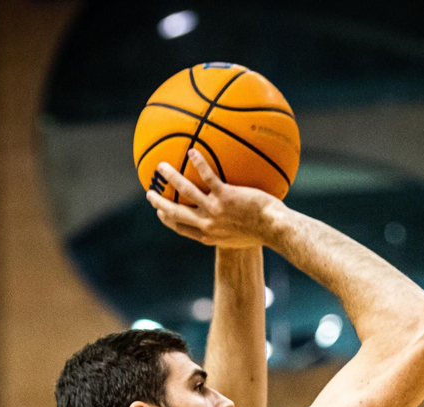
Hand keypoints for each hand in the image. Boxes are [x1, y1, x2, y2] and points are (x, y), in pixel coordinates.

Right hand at [146, 149, 277, 248]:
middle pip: (175, 213)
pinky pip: (208, 176)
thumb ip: (229, 229)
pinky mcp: (226, 196)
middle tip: (149, 193)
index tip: (160, 212)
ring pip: (185, 191)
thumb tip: (230, 219)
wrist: (274, 229)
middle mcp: (207, 224)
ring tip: (161, 166)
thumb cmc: (264, 233)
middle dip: (159, 202)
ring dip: (171, 177)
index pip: (181, 228)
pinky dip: (199, 163)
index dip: (168, 220)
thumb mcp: (241, 238)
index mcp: (209, 236)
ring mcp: (215, 210)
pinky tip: (192, 151)